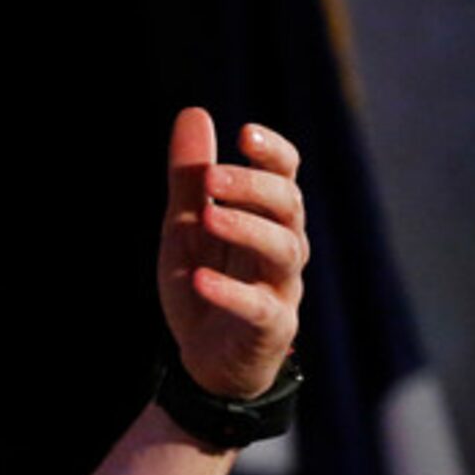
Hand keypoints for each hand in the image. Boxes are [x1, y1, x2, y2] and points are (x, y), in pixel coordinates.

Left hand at [159, 107, 307, 398]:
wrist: (204, 362)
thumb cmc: (206, 286)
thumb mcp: (186, 228)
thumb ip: (189, 178)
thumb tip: (194, 113)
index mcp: (268, 221)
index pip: (287, 177)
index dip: (274, 153)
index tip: (244, 133)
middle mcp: (284, 250)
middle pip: (289, 208)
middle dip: (253, 187)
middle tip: (211, 177)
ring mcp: (282, 290)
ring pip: (284, 251)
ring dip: (247, 230)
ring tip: (208, 218)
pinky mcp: (270, 330)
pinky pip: (260, 308)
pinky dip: (231, 292)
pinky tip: (201, 278)